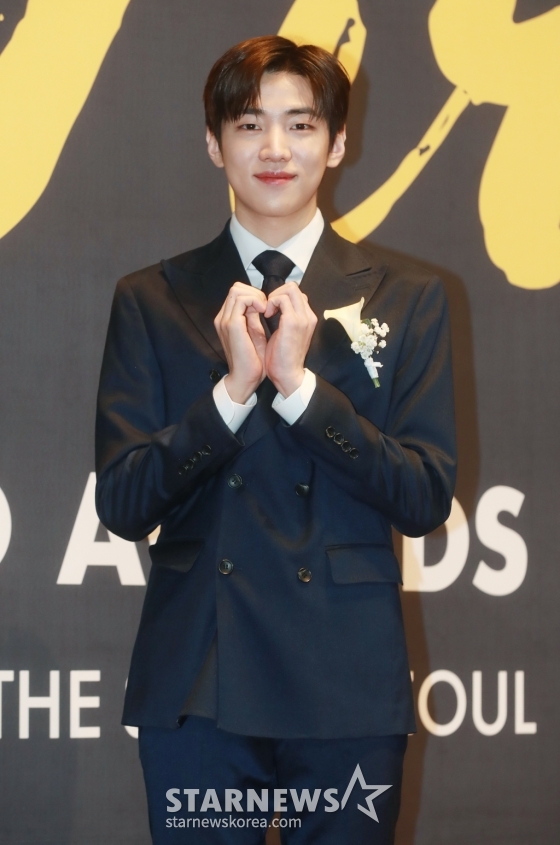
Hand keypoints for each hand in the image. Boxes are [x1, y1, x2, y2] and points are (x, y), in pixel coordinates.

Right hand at [214, 282, 267, 402]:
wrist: (246, 379)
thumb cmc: (252, 361)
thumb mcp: (254, 333)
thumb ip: (253, 318)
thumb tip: (259, 304)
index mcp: (227, 320)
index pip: (238, 293)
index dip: (254, 295)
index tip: (266, 308)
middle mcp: (223, 318)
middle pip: (236, 288)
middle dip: (255, 293)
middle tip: (267, 307)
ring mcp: (225, 320)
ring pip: (237, 290)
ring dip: (256, 296)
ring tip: (266, 309)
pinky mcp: (232, 325)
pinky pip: (242, 300)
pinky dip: (255, 301)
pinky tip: (264, 312)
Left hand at [263, 282, 317, 396]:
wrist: (287, 376)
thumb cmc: (283, 358)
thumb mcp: (286, 333)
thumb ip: (285, 318)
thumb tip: (274, 306)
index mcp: (308, 318)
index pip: (297, 294)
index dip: (281, 297)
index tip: (270, 310)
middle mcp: (309, 316)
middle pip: (294, 287)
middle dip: (276, 293)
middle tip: (267, 308)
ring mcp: (303, 318)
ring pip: (289, 289)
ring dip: (273, 297)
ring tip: (266, 312)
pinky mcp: (293, 322)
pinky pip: (281, 299)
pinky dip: (270, 303)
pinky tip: (266, 315)